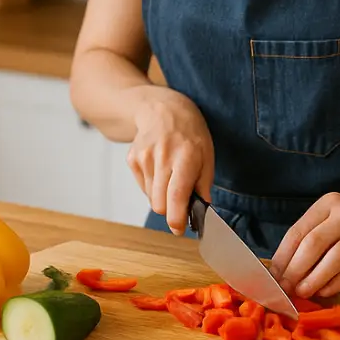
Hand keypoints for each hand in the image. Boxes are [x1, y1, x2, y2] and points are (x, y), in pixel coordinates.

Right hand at [126, 89, 214, 235]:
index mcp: (185, 156)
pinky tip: (160, 168)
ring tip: (172, 176)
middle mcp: (162, 157)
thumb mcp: (207, 154)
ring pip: (151, 197)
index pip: (177, 195)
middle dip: (171, 210)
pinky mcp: (132, 159)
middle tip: (181, 203)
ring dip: (162, 196)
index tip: (179, 230)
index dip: (177, 218)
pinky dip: (152, 186)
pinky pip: (143, 187)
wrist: (162, 109)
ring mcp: (144, 158)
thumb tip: (202, 209)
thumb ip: (204, 183)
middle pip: (159, 203)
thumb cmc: (190, 133)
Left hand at [271, 193, 339, 299]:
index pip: (299, 231)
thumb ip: (309, 239)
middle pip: (314, 243)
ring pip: (335, 258)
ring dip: (315, 279)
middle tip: (285, 288)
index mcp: (328, 203)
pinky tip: (324, 291)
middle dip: (296, 269)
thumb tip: (282, 272)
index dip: (283, 257)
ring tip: (302, 292)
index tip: (273, 277)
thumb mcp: (331, 220)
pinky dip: (336, 283)